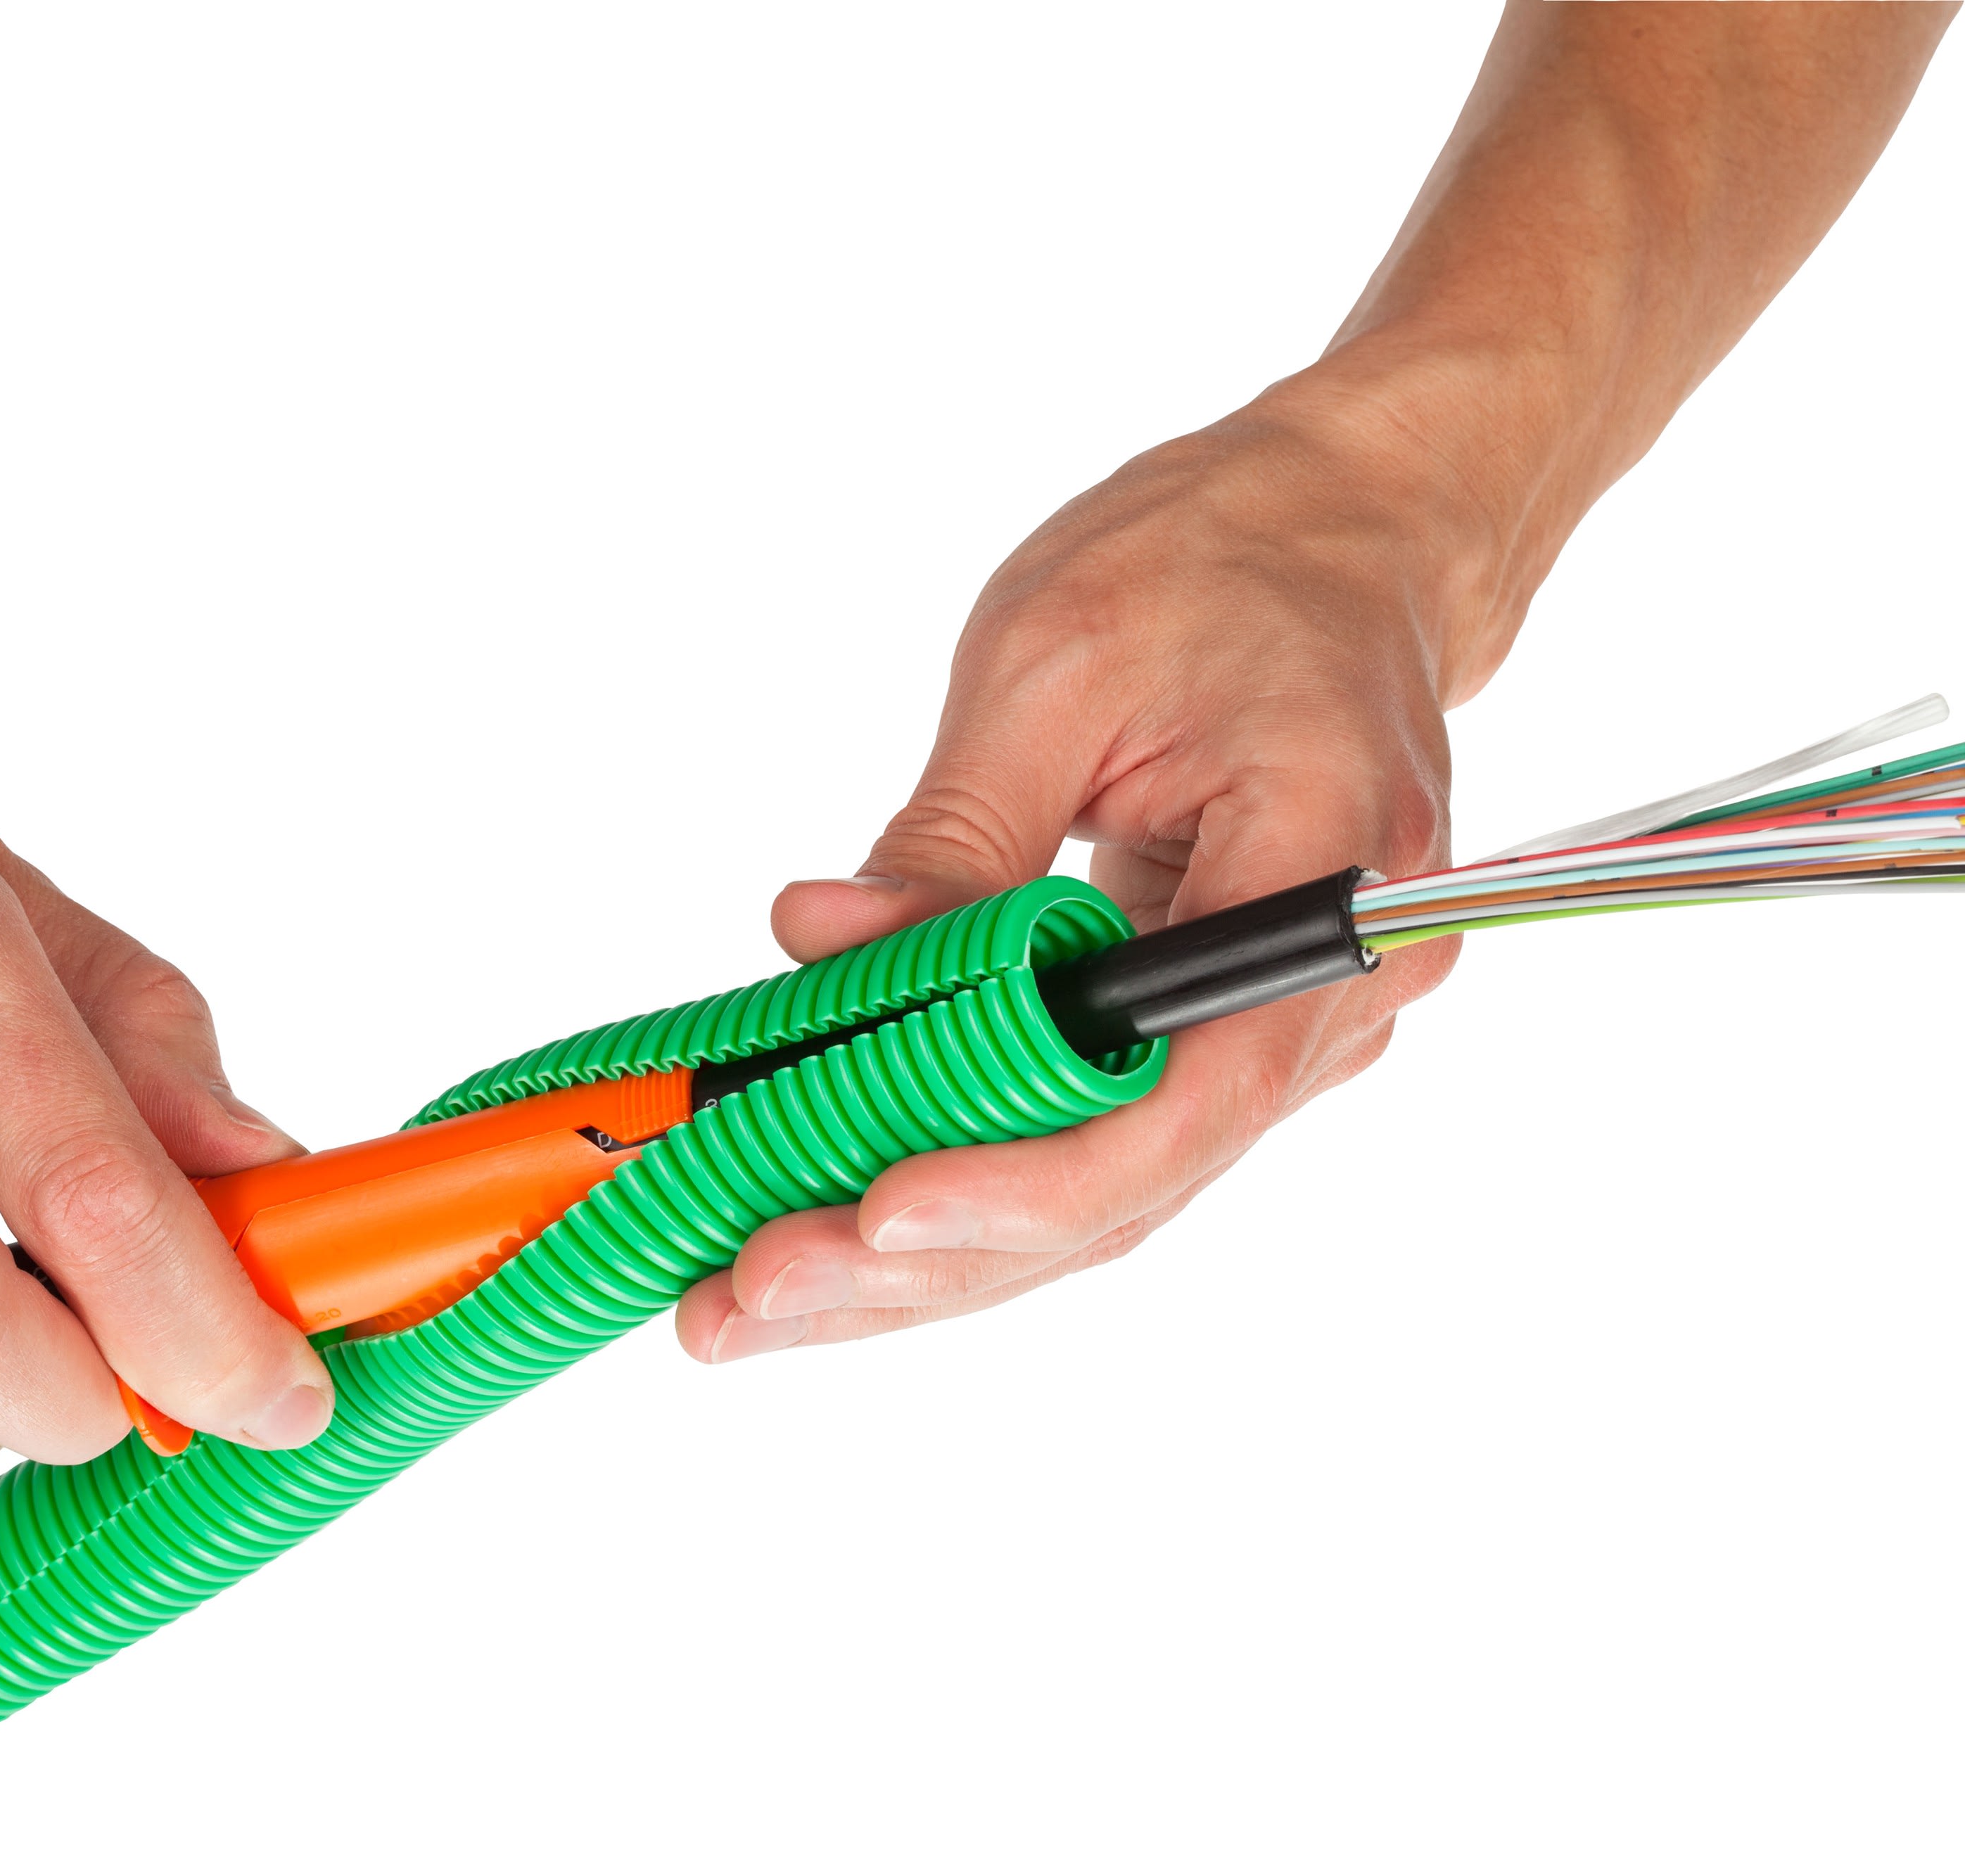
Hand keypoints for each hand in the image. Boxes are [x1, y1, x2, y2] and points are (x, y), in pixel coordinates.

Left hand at [675, 386, 1465, 1361]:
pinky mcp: (1223, 1029)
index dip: (1033, 1177)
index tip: (877, 1210)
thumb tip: (819, 944)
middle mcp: (1342, 984)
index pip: (1189, 1091)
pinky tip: (839, 1226)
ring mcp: (1292, 1023)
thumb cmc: (1222, 557)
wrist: (1348, 528)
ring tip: (759, 1301)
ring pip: (1109, 1190)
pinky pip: (1099, 1138)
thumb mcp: (1052, 665)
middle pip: (1136, 1180)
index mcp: (1332, 874)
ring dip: (936, 1258)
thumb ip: (949, 838)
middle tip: (753, 1297)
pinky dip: (972, 1183)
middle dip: (935, 1258)